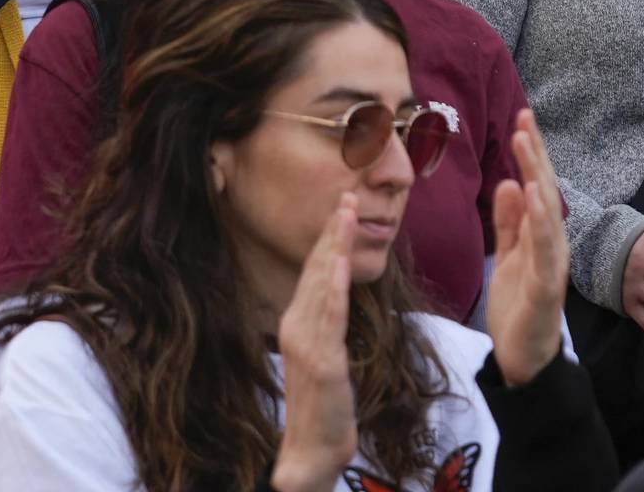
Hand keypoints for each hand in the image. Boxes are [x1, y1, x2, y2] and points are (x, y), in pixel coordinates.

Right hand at [270, 192, 359, 491]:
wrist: (311, 450)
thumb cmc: (322, 406)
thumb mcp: (324, 356)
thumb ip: (326, 324)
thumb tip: (335, 296)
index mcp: (297, 322)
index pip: (314, 270)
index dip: (328, 236)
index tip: (342, 205)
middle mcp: (296, 325)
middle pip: (316, 268)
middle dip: (333, 230)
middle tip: (347, 192)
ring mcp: (306, 343)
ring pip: (322, 284)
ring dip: (334, 246)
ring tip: (346, 213)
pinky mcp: (322, 361)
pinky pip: (329, 317)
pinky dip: (333, 286)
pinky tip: (337, 262)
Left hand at [486, 109, 568, 385]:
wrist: (523, 358)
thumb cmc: (518, 306)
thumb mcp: (506, 256)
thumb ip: (509, 222)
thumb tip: (508, 181)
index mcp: (540, 236)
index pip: (536, 187)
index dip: (530, 154)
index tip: (522, 119)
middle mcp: (552, 244)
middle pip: (545, 191)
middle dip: (535, 155)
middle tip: (525, 117)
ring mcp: (552, 264)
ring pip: (547, 213)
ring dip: (536, 177)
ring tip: (525, 144)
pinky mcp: (546, 287)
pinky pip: (544, 250)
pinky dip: (540, 222)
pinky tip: (532, 196)